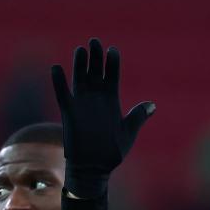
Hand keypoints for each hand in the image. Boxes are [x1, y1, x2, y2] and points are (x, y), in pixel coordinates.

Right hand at [51, 38, 154, 196]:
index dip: (112, 62)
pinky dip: (58, 82)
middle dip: (95, 56)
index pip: (112, 75)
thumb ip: (138, 117)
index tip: (113, 50)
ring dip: (79, 64)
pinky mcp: (69, 112)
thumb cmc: (112, 152)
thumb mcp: (128, 132)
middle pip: (95, 71)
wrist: (94, 168)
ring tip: (81, 50)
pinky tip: (56, 68)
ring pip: (79, 78)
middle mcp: (96, 98)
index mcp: (111, 100)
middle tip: (95, 41)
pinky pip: (62, 94)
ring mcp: (82, 104)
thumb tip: (152, 105)